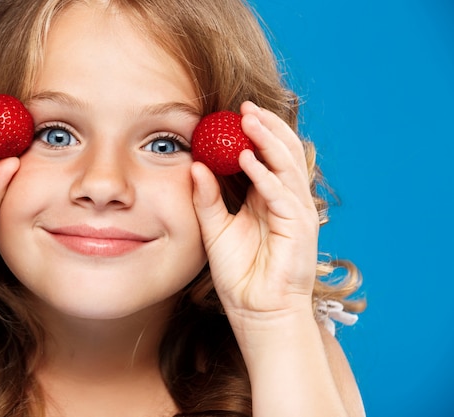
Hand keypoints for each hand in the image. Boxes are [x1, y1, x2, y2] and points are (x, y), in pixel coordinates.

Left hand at [192, 101, 318, 322]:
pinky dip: (266, 175)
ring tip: (248, 120)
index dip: (256, 133)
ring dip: (269, 141)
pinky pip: (281, 195)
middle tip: (244, 107)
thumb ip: (207, 198)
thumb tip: (195, 166)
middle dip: (266, 127)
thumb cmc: (239, 273)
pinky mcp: (298, 228)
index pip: (268, 156)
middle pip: (283, 153)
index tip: (234, 113)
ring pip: (287, 167)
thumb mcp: (215, 229)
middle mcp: (285, 201)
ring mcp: (295, 212)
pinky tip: (248, 159)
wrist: (256, 310)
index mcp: (268, 198)